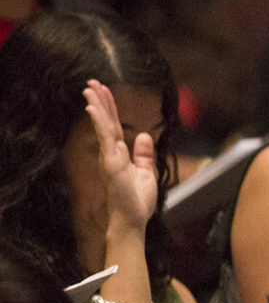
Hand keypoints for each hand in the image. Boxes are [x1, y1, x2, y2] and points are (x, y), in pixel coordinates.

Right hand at [84, 80, 157, 233]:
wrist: (133, 220)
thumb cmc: (137, 201)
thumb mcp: (146, 172)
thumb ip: (143, 154)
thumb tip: (142, 135)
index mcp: (118, 155)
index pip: (113, 126)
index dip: (109, 108)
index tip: (103, 90)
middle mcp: (110, 154)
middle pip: (105, 122)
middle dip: (99, 101)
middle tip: (91, 81)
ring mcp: (109, 158)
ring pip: (103, 127)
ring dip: (97, 106)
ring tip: (89, 88)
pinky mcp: (111, 164)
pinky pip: (105, 139)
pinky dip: (99, 122)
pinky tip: (94, 108)